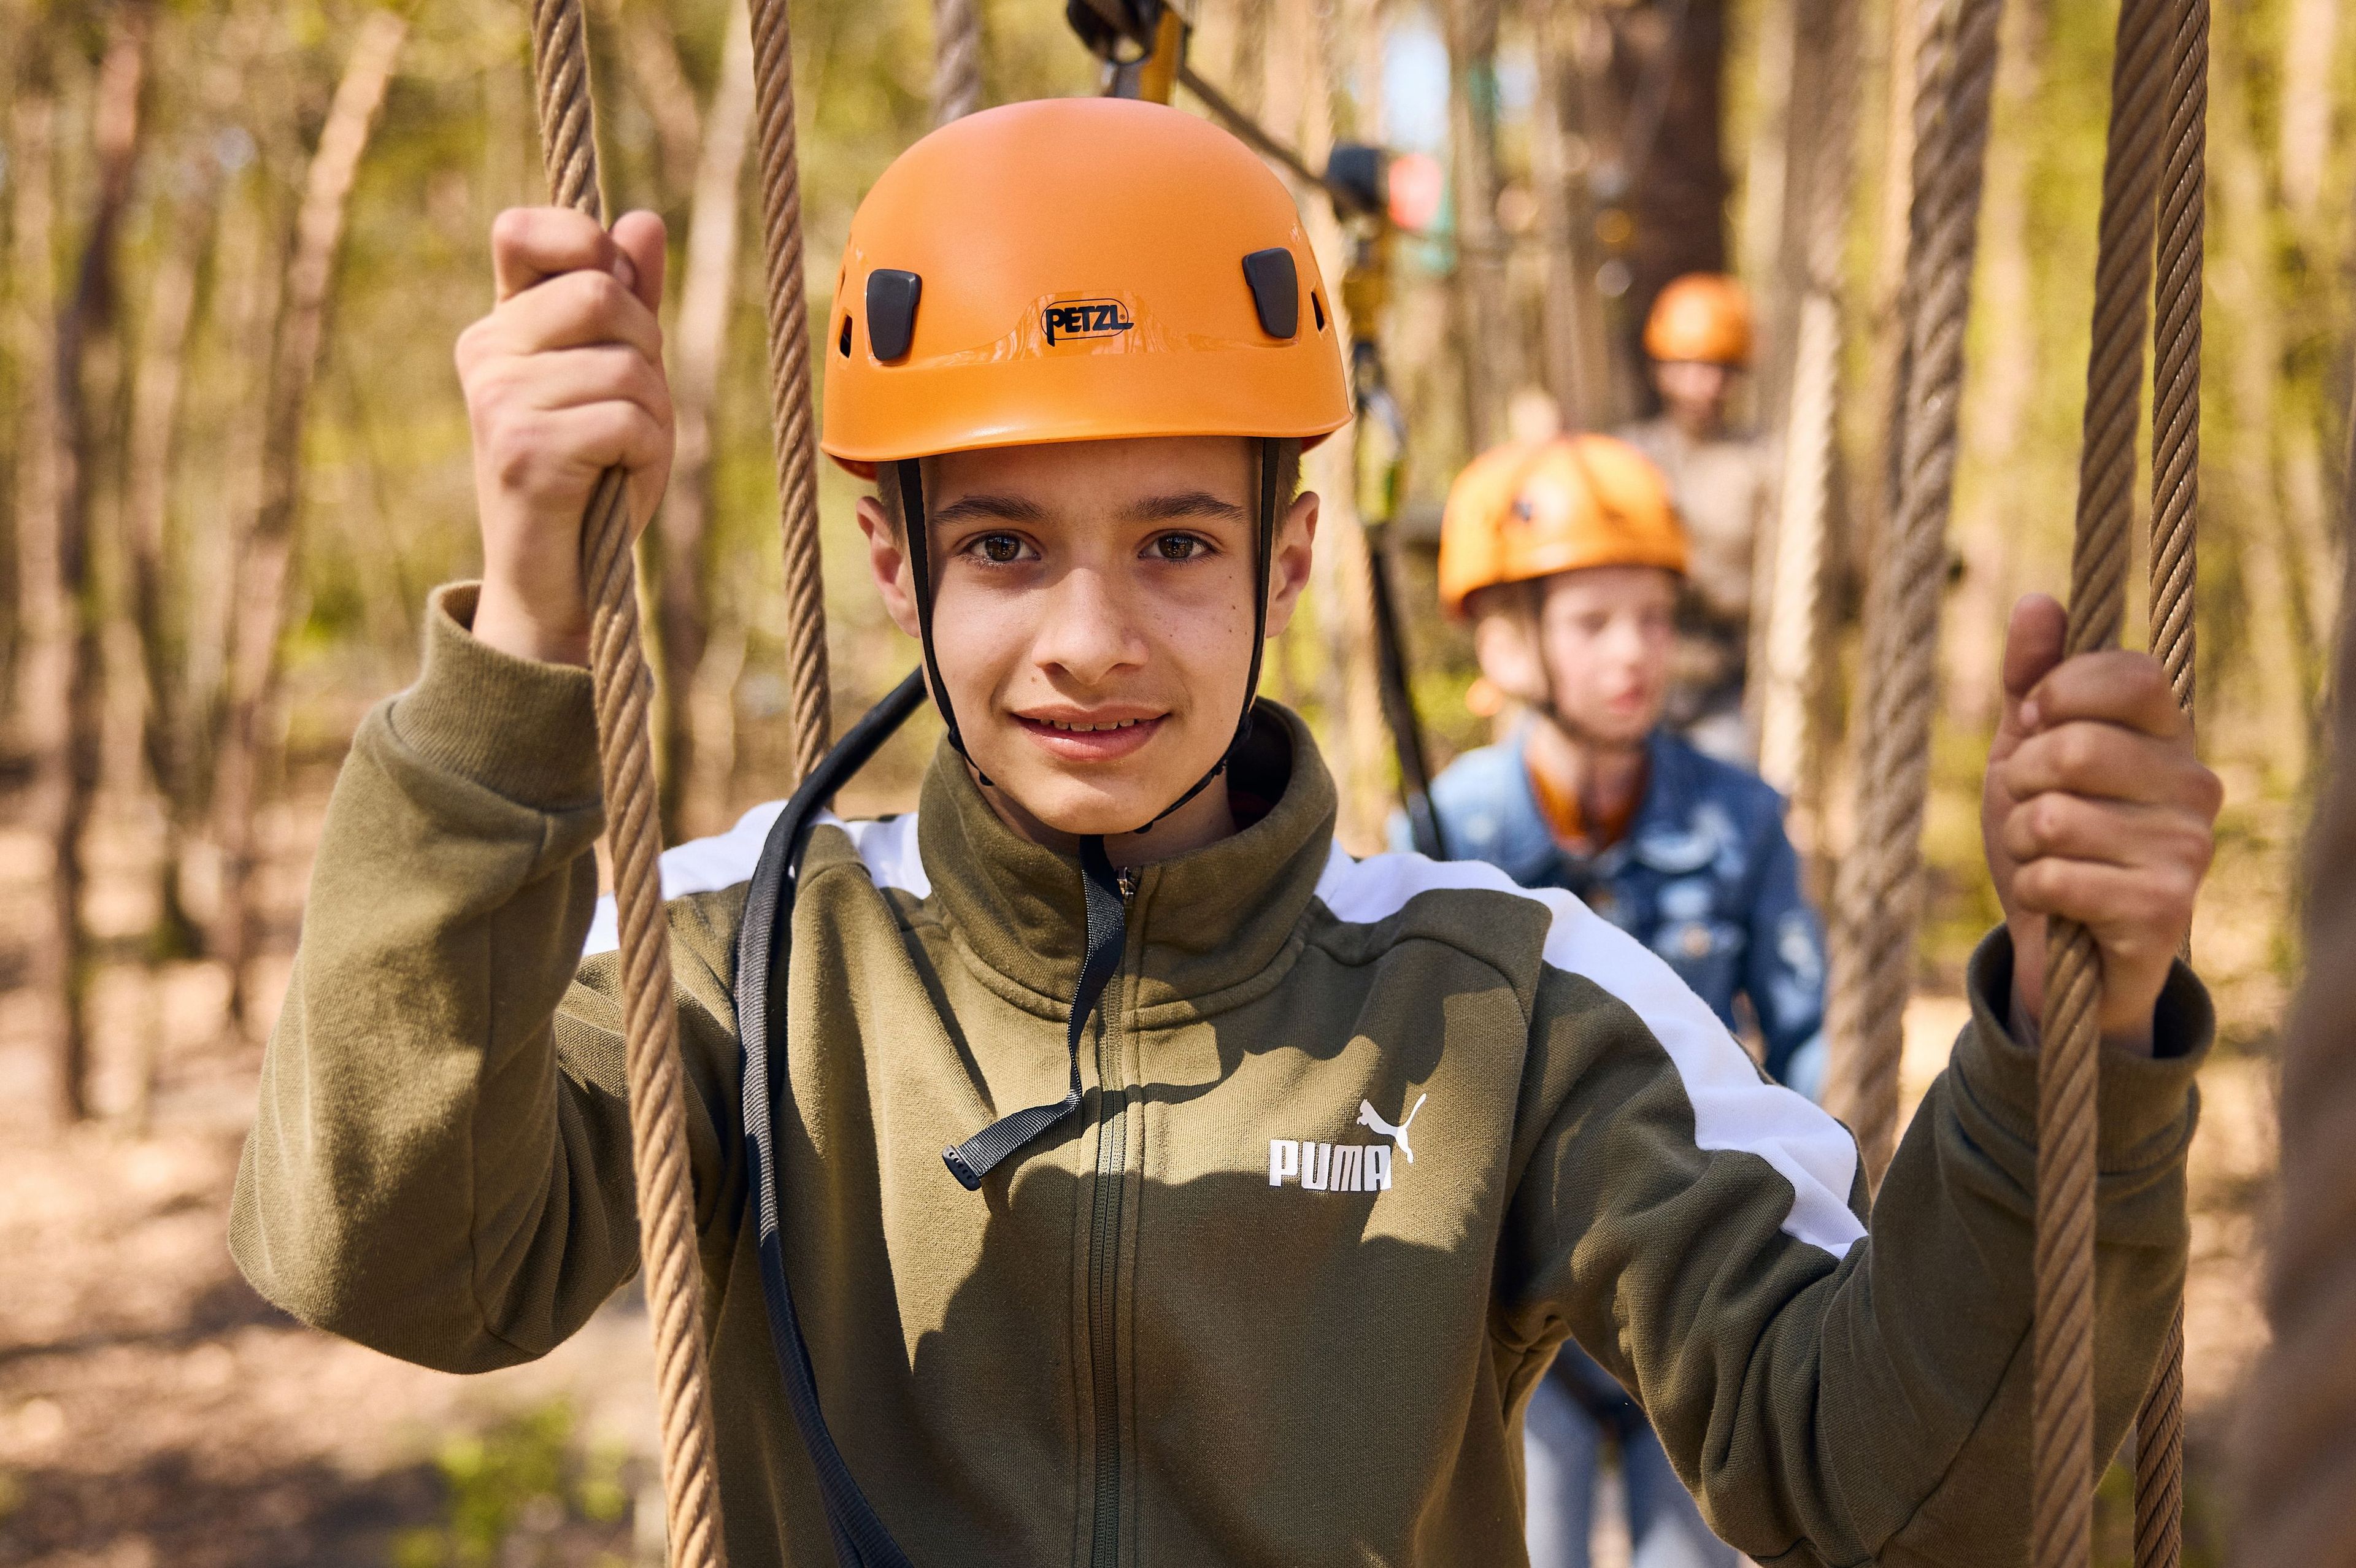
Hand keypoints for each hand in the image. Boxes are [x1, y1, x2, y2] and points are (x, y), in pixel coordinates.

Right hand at [455, 207, 671, 664]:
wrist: (555, 581)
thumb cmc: (593, 476)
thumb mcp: (618, 378)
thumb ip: (629, 301)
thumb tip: (643, 220)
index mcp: (499, 324)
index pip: (528, 231)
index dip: (588, 247)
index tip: (615, 296)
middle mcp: (485, 351)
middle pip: (602, 292)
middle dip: (646, 350)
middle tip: (628, 409)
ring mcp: (496, 399)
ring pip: (628, 363)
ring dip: (654, 415)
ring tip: (619, 455)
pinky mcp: (524, 449)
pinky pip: (629, 419)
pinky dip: (649, 455)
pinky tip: (618, 481)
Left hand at [1982, 595, 2219, 1053]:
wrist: (2065, 949)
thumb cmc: (2046, 838)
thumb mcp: (2024, 750)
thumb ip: (2031, 678)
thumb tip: (2037, 602)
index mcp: (2169, 735)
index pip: (2128, 674)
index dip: (2057, 692)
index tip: (2033, 722)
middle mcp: (2194, 783)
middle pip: (2076, 747)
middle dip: (2020, 782)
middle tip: (2030, 809)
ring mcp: (2188, 848)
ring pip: (2055, 817)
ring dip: (2021, 842)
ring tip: (2045, 858)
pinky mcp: (2167, 908)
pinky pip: (2058, 876)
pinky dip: (2033, 890)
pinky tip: (2057, 903)